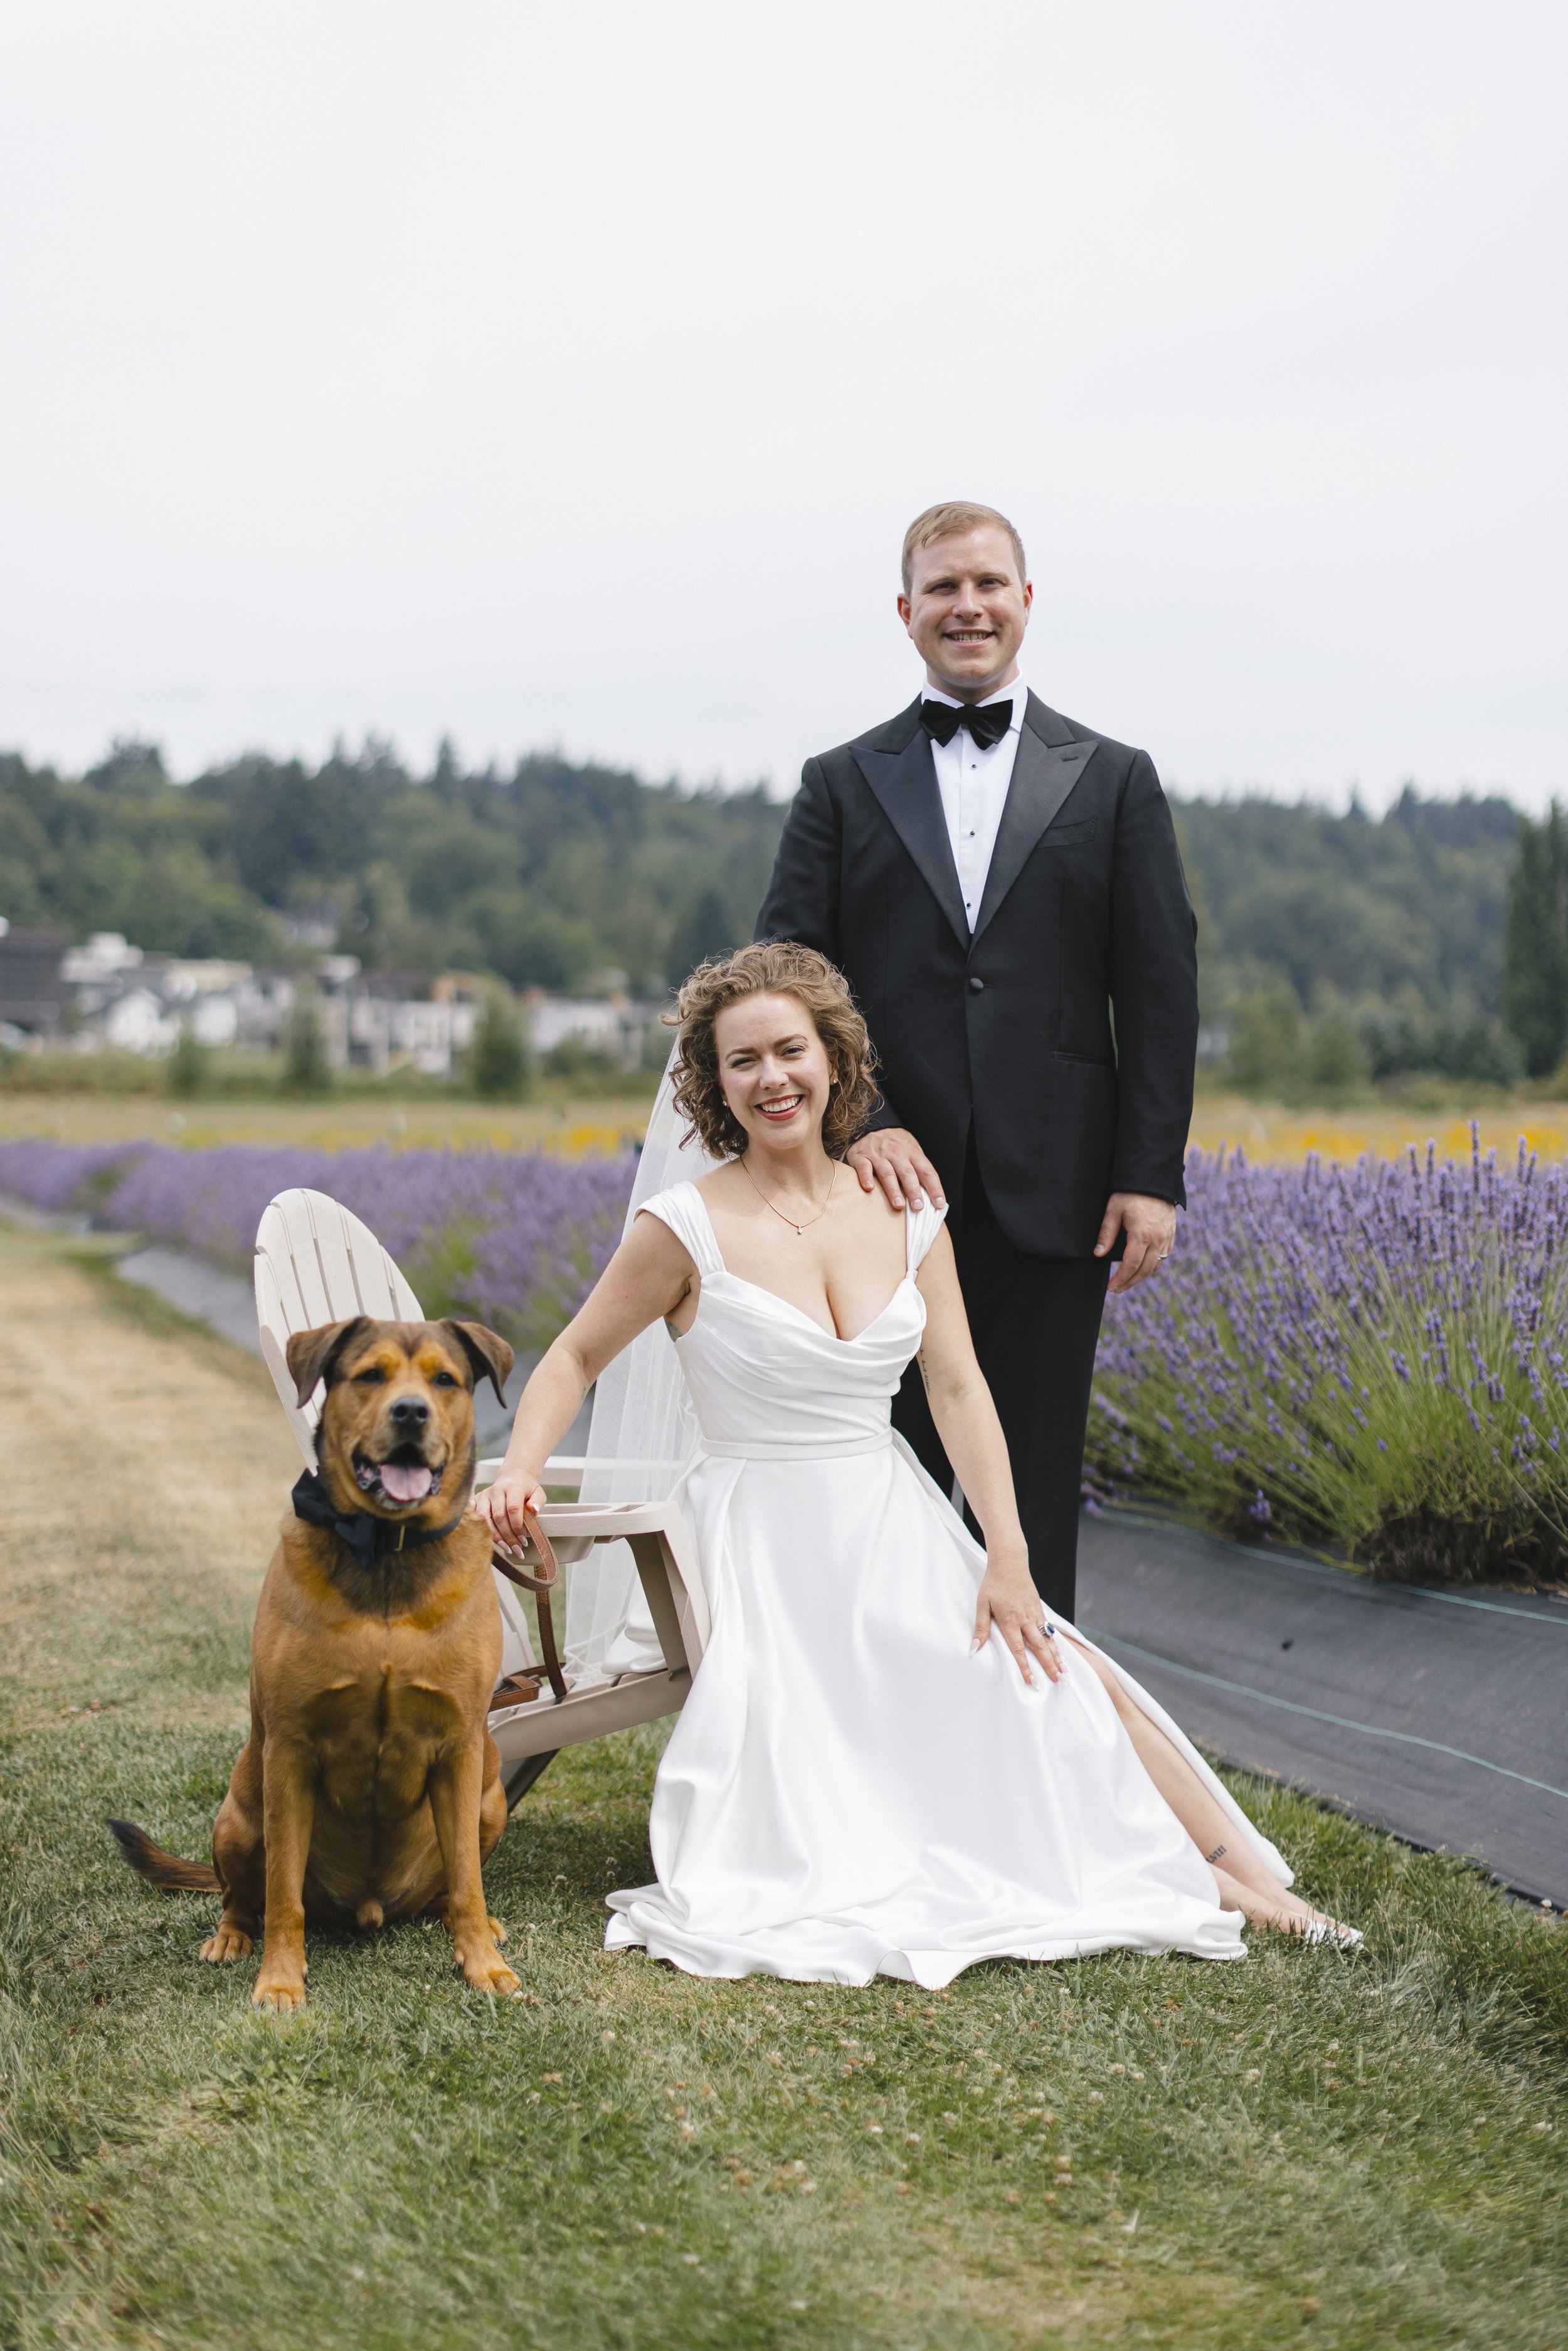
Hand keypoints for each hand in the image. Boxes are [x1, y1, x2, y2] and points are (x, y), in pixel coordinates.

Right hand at [473, 1469, 544, 1551]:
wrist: (512, 1479)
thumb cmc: (525, 1490)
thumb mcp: (537, 1492)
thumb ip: (538, 1501)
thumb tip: (534, 1510)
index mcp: (512, 1487)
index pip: (513, 1508)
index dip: (517, 1526)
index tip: (523, 1540)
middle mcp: (495, 1490)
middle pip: (498, 1516)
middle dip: (508, 1536)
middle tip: (517, 1548)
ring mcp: (483, 1495)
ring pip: (483, 1519)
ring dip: (494, 1536)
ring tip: (505, 1547)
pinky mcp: (474, 1501)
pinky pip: (472, 1518)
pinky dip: (479, 1530)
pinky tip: (488, 1540)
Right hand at [844, 1127, 945, 1212]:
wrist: (872, 1126)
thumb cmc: (895, 1145)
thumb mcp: (911, 1151)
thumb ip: (919, 1170)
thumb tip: (932, 1196)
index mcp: (913, 1152)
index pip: (927, 1171)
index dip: (934, 1188)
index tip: (939, 1203)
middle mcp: (896, 1152)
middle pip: (907, 1173)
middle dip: (914, 1191)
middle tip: (918, 1207)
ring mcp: (878, 1154)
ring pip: (887, 1173)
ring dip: (893, 1189)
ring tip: (898, 1204)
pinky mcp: (861, 1157)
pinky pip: (864, 1168)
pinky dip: (866, 1177)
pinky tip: (869, 1188)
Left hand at [972, 1560, 1063, 1687]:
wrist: (1009, 1563)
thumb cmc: (993, 1584)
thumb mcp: (982, 1604)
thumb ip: (980, 1628)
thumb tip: (973, 1649)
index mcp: (1009, 1620)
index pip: (1018, 1649)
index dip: (1025, 1667)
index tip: (1032, 1682)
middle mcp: (1025, 1619)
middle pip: (1039, 1647)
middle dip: (1049, 1665)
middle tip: (1059, 1681)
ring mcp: (1034, 1614)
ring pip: (1048, 1639)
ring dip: (1056, 1656)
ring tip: (1064, 1672)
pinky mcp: (1039, 1609)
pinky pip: (1049, 1630)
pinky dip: (1056, 1643)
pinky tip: (1060, 1652)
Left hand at [1094, 1192, 1176, 1292]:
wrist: (1155, 1179)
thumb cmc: (1131, 1193)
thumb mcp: (1114, 1209)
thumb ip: (1106, 1233)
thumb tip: (1098, 1254)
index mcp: (1142, 1234)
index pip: (1130, 1265)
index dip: (1120, 1279)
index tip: (1111, 1286)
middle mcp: (1157, 1239)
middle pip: (1144, 1270)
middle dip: (1130, 1282)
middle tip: (1117, 1289)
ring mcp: (1167, 1237)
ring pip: (1156, 1266)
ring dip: (1141, 1276)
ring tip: (1128, 1282)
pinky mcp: (1172, 1234)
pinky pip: (1164, 1256)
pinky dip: (1154, 1266)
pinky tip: (1143, 1269)